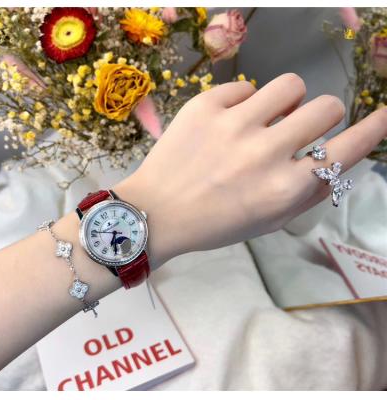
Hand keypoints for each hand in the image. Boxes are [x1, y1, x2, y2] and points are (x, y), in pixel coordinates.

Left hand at [113, 73, 386, 267]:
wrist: (157, 211)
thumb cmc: (216, 224)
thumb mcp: (268, 222)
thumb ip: (308, 192)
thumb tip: (336, 157)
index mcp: (284, 189)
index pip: (347, 149)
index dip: (373, 129)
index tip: (383, 115)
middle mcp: (265, 152)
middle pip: (326, 107)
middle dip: (321, 116)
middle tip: (297, 128)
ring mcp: (234, 123)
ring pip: (290, 84)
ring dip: (287, 101)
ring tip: (266, 117)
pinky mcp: (205, 105)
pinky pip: (244, 87)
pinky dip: (243, 104)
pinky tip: (225, 123)